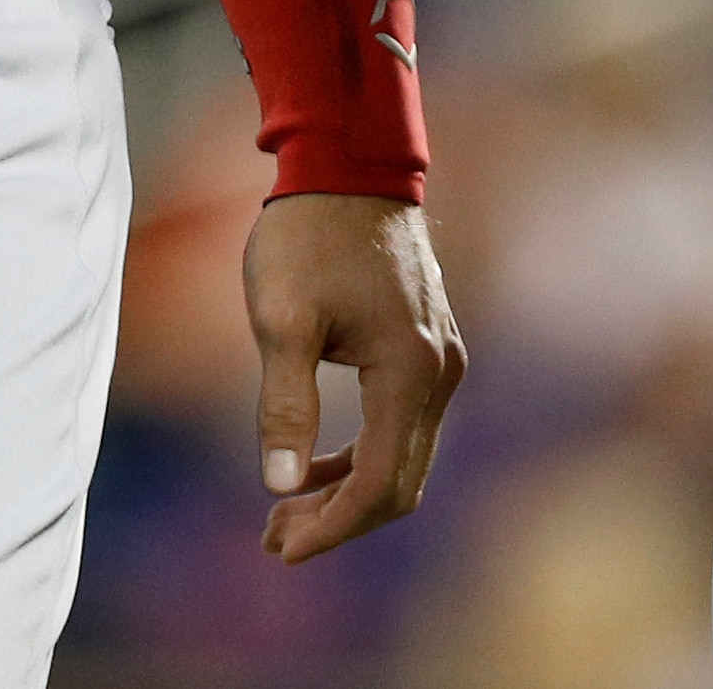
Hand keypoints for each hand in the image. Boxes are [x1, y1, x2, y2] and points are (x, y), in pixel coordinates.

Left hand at [243, 192, 465, 562]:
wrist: (349, 164)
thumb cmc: (309, 235)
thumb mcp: (282, 318)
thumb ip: (285, 404)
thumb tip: (278, 486)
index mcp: (408, 371)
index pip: (379, 483)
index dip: (331, 527)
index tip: (280, 547)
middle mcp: (439, 373)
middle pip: (400, 483)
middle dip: (337, 521)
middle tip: (272, 538)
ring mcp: (440, 360)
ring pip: (404, 458)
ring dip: (347, 494)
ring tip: (282, 511)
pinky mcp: (428, 348)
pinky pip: (403, 426)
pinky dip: (361, 456)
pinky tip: (314, 466)